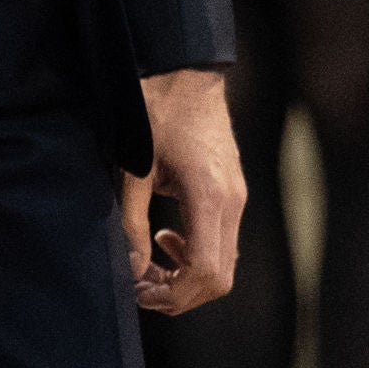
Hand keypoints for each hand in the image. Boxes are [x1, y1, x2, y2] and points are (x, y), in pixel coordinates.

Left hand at [120, 67, 242, 315]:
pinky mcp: (233, 192)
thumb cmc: (156, 112)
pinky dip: (197, 254)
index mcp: (209, 197)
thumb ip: (131, 223)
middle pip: (220, 277)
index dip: (175, 295)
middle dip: (181, 293)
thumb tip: (133, 267)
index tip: (141, 291)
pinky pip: (223, 241)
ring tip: (149, 265)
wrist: (185, 72)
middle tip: (142, 287)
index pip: (206, 272)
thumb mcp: (134, 169)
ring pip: (224, 262)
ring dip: (188, 276)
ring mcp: (237, 197)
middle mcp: (232, 202)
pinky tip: (167, 236)